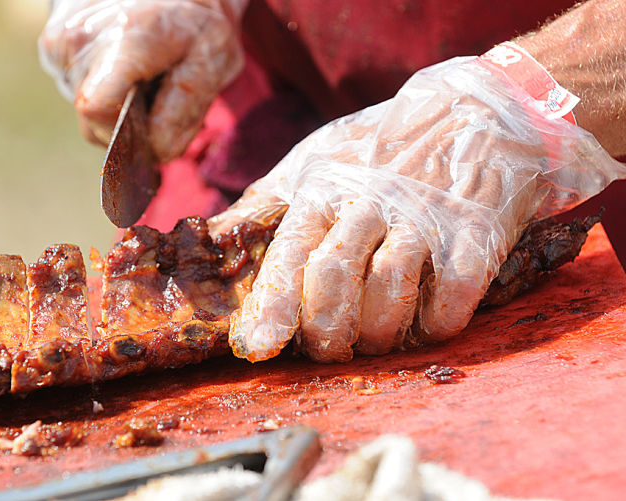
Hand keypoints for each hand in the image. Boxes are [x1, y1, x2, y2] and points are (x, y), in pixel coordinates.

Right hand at [39, 0, 245, 160]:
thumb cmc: (195, 25)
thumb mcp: (212, 64)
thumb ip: (184, 110)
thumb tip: (155, 152)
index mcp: (124, 38)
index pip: (96, 110)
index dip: (124, 137)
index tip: (152, 130)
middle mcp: (81, 37)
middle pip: (93, 122)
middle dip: (129, 124)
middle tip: (157, 94)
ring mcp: (60, 41)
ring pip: (85, 113)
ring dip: (117, 107)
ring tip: (142, 75)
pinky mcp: (52, 46)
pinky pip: (76, 94)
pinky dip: (103, 91)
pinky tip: (123, 66)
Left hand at [211, 56, 625, 362]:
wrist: (478, 107)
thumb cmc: (380, 144)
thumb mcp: (317, 157)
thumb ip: (269, 202)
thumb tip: (214, 238)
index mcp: (325, 186)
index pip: (291, 253)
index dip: (273, 306)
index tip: (258, 348)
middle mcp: (372, 199)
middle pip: (334, 276)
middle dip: (325, 329)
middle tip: (328, 347)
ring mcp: (427, 216)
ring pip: (390, 290)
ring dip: (378, 332)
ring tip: (375, 337)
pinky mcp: (478, 233)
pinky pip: (451, 296)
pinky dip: (435, 324)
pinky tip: (427, 323)